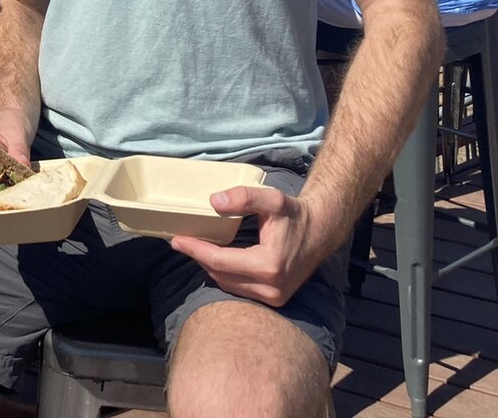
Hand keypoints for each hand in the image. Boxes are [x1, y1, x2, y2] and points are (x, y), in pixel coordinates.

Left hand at [169, 186, 329, 307]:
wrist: (321, 231)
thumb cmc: (295, 214)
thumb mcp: (272, 199)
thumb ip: (244, 197)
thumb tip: (214, 201)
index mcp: (269, 266)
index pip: (220, 261)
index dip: (196, 250)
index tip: (176, 240)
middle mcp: (272, 288)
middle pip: (221, 275)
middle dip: (199, 258)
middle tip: (181, 242)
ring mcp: (274, 297)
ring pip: (229, 285)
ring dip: (211, 268)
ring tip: (196, 249)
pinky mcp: (276, 299)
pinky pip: (240, 289)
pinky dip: (225, 275)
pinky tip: (216, 260)